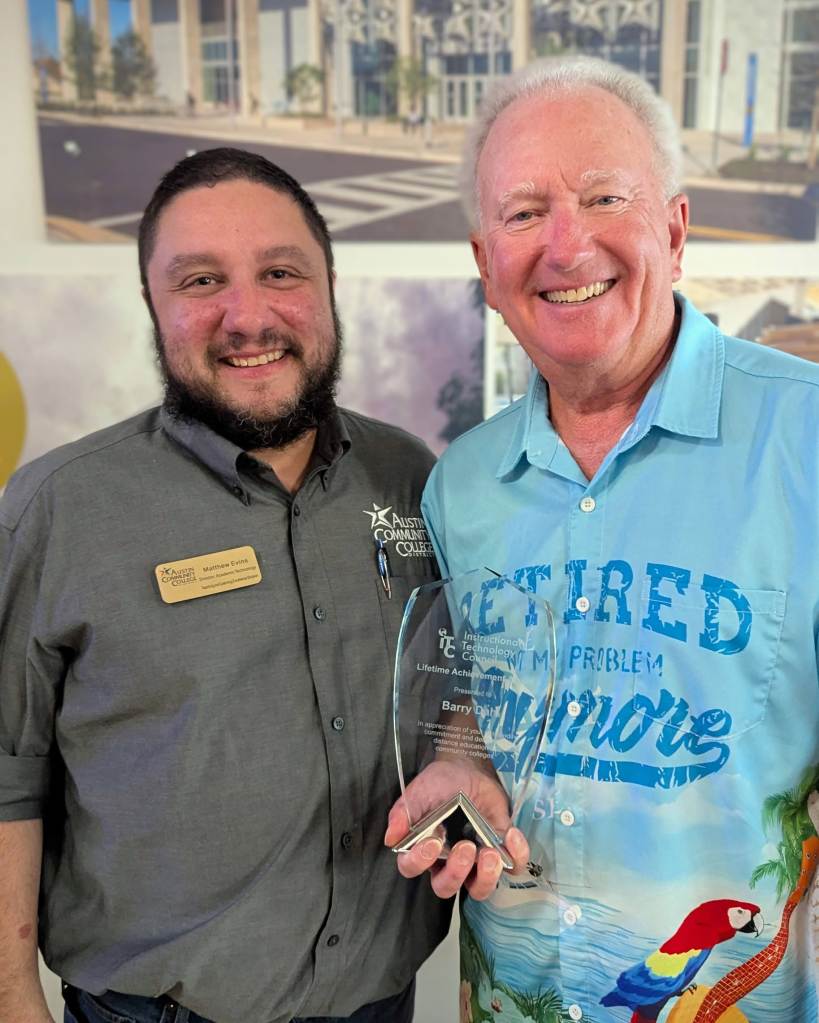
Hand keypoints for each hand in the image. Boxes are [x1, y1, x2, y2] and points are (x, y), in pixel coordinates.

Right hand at [384, 759, 528, 899]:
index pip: (412, 868)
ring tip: (490, 852)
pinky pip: (512, 867)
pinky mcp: (500, 852)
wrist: (468, 768)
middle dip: (456, 873)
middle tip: (465, 848)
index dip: (420, 862)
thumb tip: (391, 837)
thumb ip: (403, 812)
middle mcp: (447, 862)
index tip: (433, 841)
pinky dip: (516, 856)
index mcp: (422, 849)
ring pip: (479, 889)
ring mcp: (475, 861)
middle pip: (446, 887)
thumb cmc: (440, 783)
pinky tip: (511, 834)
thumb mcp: (418, 792)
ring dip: (486, 877)